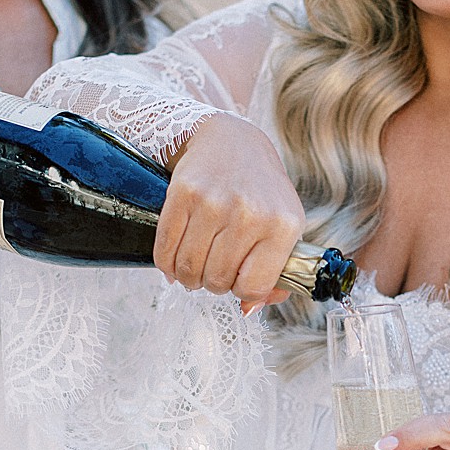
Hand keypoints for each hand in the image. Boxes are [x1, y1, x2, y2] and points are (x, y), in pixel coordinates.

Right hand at [153, 112, 303, 308]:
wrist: (232, 141)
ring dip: (189, 276)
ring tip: (197, 264)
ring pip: (188, 270)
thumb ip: (274, 273)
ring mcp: (214, 203)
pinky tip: (176, 258)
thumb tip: (249, 309)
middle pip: (217, 280)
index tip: (239, 278)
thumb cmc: (262, 190)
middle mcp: (249, 213)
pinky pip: (165, 250)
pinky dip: (167, 264)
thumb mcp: (284, 226)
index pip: (254, 285)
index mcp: (282, 225)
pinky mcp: (182, 194)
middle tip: (214, 269)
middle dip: (213, 283)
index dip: (243, 290)